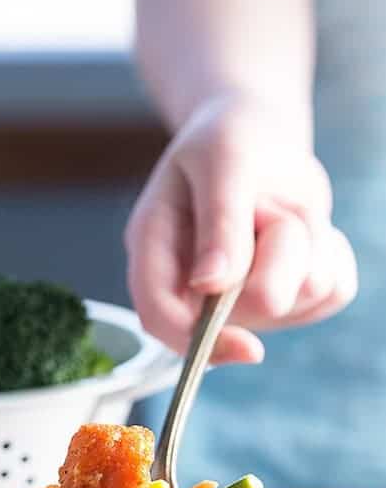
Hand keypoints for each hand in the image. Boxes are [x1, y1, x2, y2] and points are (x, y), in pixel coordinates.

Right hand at [125, 96, 357, 362]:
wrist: (260, 139)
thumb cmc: (228, 139)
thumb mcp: (222, 158)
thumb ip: (219, 220)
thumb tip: (211, 285)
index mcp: (156, 253)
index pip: (162, 317)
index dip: (201, 340)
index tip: (251, 348)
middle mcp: (194, 290)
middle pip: (256, 305)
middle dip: (281, 247)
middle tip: (264, 204)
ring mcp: (242, 302)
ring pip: (302, 295)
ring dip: (308, 239)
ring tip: (278, 208)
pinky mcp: (286, 300)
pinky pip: (332, 294)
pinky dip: (332, 253)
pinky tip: (304, 229)